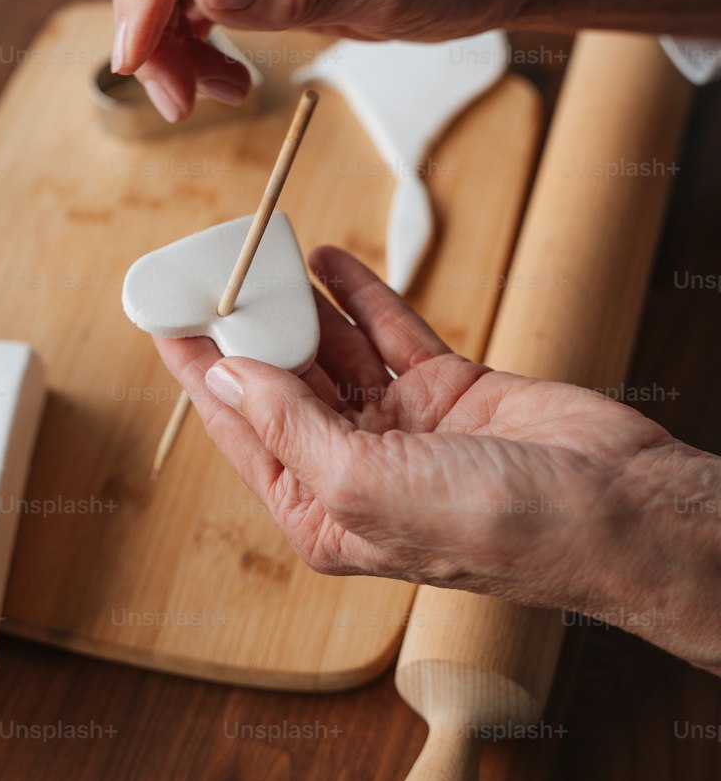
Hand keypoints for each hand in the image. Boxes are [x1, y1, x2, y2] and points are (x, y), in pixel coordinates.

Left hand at [154, 245, 720, 672]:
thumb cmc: (497, 526)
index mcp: (323, 514)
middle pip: (282, 385)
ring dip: (299, 305)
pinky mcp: (448, 390)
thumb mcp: (366, 485)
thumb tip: (230, 378)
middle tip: (211, 271)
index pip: (242, 431)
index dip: (201, 374)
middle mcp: (356, 471)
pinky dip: (359, 295)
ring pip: (333, 352)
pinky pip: (388, 332)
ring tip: (262, 254)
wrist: (616, 509)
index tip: (164, 321)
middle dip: (246, 331)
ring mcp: (403, 428)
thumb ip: (292, 429)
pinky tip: (326, 261)